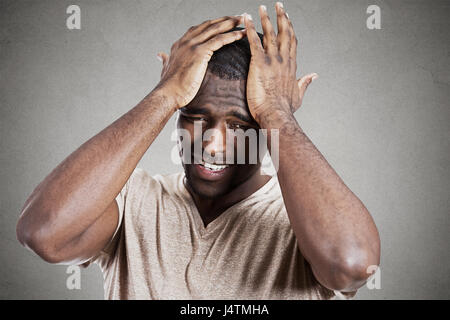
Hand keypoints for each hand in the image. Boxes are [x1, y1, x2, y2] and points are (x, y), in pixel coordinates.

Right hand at [156, 16, 246, 108]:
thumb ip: (165, 60)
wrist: (168, 93)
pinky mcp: (199, 52)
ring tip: (244, 20)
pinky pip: (219, 40)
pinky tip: (241, 34)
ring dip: (231, 23)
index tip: (224, 22)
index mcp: (180, 44)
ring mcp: (192, 45)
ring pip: (215, 29)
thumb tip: (160, 56)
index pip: (200, 28)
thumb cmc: (169, 86)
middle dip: (225, 19)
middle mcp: (186, 41)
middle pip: (209, 25)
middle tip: (239, 16)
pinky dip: (231, 36)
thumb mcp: (166, 68)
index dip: (213, 24)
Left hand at [244, 3, 317, 123]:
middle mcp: (283, 60)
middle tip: (278, 5)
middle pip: (284, 33)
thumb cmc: (285, 110)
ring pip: (270, 34)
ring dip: (265, 18)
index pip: (292, 43)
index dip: (290, 29)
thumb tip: (314, 76)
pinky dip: (249, 29)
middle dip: (281, 17)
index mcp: (291, 66)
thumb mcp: (298, 95)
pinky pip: (254, 41)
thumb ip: (305, 83)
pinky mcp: (259, 63)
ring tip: (262, 7)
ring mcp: (272, 60)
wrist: (276, 115)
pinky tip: (246, 19)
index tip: (288, 19)